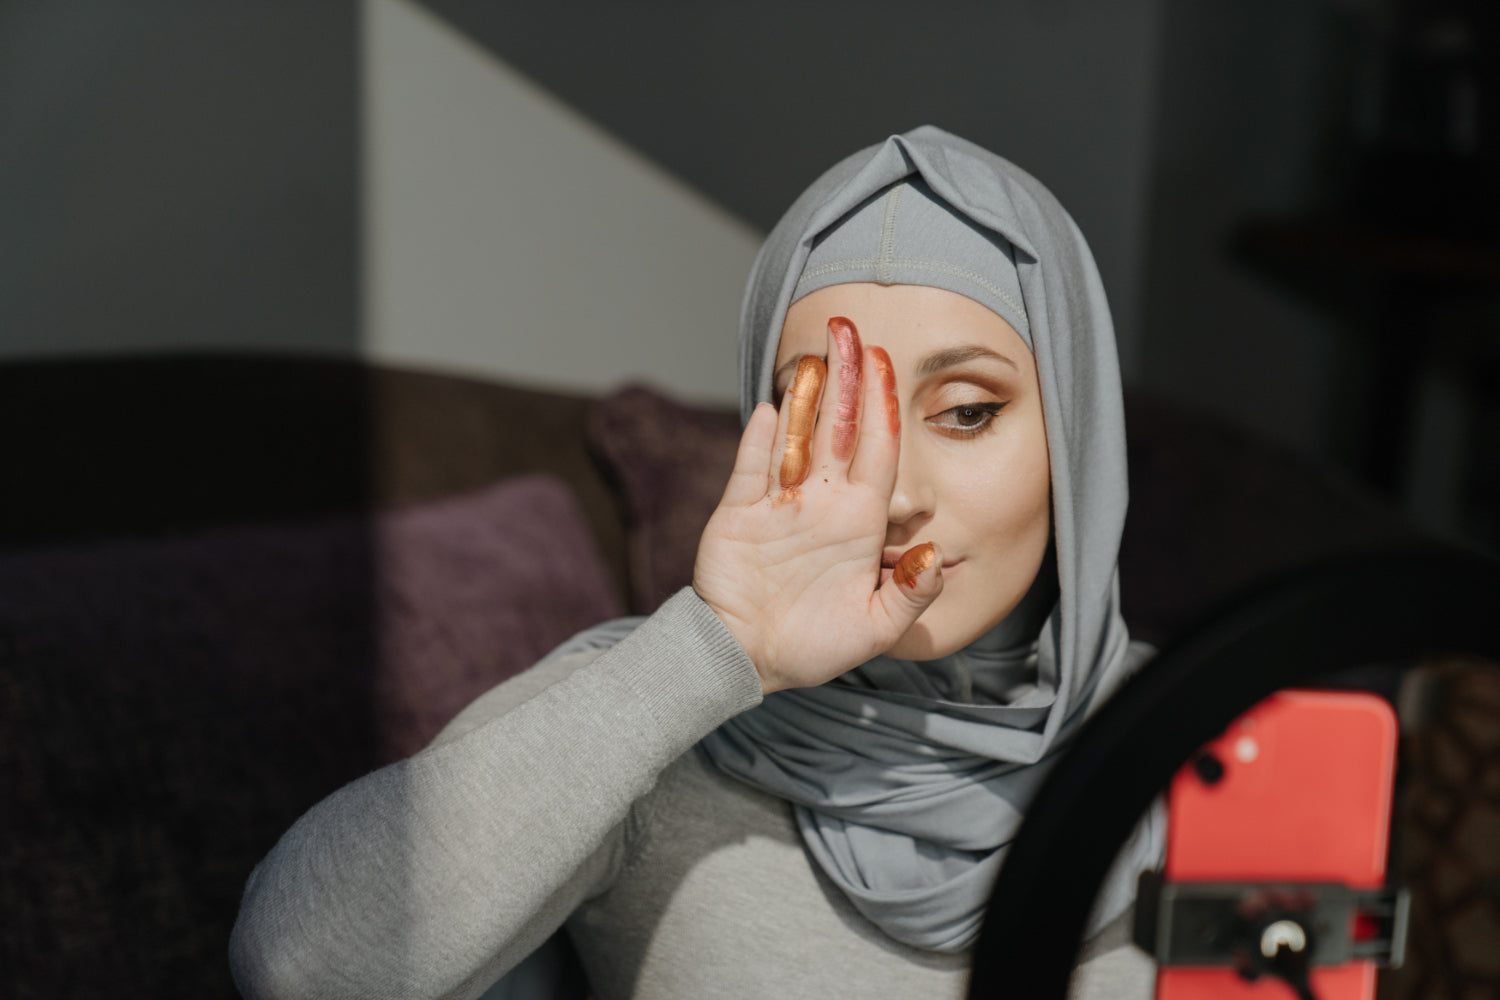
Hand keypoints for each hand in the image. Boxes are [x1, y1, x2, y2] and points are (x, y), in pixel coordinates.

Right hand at [693, 317, 942, 693]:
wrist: (749, 659)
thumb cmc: (816, 645)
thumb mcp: (879, 627)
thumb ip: (914, 592)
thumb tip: (938, 553)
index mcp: (859, 520)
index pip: (878, 450)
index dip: (883, 405)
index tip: (885, 359)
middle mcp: (822, 501)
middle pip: (839, 428)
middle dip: (846, 379)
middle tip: (848, 329)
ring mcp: (778, 504)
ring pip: (794, 437)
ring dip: (802, 399)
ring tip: (812, 357)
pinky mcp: (738, 514)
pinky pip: (750, 469)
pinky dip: (758, 441)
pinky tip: (768, 408)